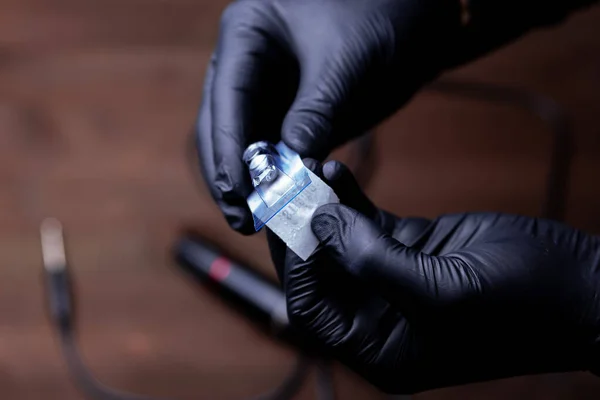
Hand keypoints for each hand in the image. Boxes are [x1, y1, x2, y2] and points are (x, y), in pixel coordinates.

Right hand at [196, 0, 465, 233]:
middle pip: (223, 127)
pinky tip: (281, 207)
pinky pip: (276, 155)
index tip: (236, 190)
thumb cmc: (376, 18)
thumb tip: (294, 165)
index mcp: (247, 35)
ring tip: (257, 223)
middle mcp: (246, 67)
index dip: (227, 147)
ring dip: (251, 185)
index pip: (226, 97)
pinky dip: (278, 181)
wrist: (411, 23)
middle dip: (230, 174)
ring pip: (246, 147)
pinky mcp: (289, 118)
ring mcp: (266, 95)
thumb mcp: (344, 61)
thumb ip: (316, 111)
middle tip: (242, 218)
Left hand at [267, 160, 599, 393]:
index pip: (312, 310)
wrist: (586, 287)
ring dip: (322, 207)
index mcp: (381, 349)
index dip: (297, 264)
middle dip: (303, 230)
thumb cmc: (528, 306)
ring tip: (309, 170)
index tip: (292, 218)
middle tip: (288, 186)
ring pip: (341, 242)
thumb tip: (319, 224)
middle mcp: (380, 316)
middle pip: (321, 272)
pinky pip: (368, 224)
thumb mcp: (443, 291)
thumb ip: (373, 262)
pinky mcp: (411, 248)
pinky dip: (350, 199)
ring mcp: (393, 279)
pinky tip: (335, 172)